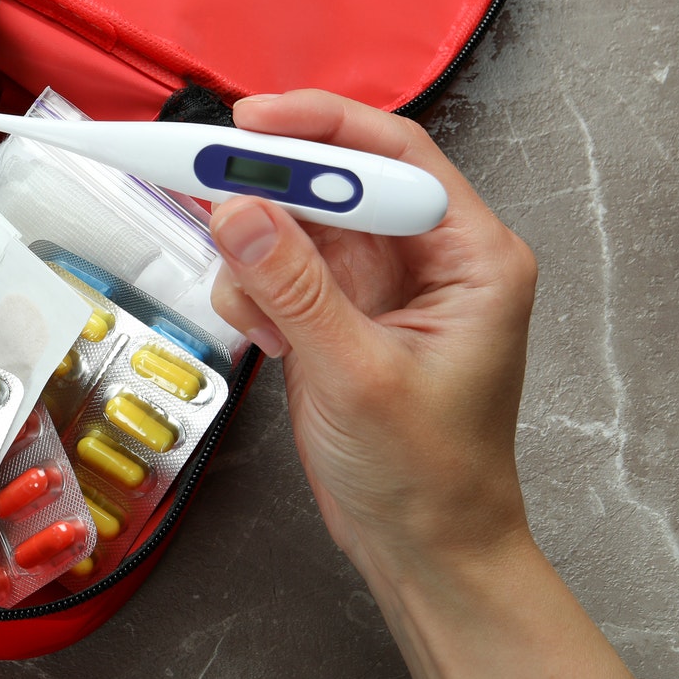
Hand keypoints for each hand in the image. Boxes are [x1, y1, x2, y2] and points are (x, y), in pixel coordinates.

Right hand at [205, 90, 538, 578]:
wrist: (425, 552)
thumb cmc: (429, 476)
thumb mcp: (357, 376)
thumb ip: (294, 287)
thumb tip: (237, 209)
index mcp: (472, 255)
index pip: (393, 155)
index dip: (320, 128)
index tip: (248, 125)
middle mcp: (431, 256)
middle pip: (337, 180)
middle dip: (272, 193)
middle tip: (205, 187)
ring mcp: (382, 283)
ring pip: (297, 222)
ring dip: (257, 255)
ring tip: (261, 318)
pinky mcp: (339, 311)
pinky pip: (279, 267)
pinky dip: (255, 293)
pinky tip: (269, 342)